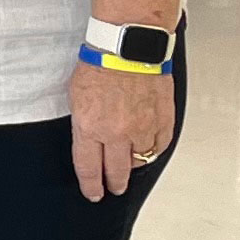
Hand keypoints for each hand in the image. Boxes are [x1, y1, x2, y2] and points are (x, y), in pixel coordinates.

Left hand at [68, 60, 174, 201]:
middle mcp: (117, 133)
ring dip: (133, 163)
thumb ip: (84, 124)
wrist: (128, 47)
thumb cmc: (100, 64)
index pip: (89, 168)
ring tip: (130, 164)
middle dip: (114, 183)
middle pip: (116, 172)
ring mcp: (142, 128)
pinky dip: (153, 148)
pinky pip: (160, 145)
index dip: (91, 185)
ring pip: (140, 160)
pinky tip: (148, 148)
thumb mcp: (76, 97)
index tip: (94, 193)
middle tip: (114, 187)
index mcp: (90, 128)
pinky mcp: (162, 120)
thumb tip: (89, 139)